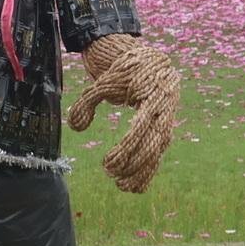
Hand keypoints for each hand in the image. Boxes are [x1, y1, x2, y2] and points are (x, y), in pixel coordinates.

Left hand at [68, 36, 181, 193]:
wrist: (147, 58)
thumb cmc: (121, 69)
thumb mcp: (102, 81)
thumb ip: (87, 103)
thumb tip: (77, 128)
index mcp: (153, 94)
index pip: (141, 128)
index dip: (126, 148)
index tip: (108, 164)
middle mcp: (165, 109)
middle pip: (153, 143)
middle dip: (134, 164)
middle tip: (113, 177)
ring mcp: (167, 119)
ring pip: (158, 150)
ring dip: (143, 171)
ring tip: (123, 187)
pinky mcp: (164, 126)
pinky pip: (158, 150)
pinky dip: (148, 168)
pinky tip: (136, 185)